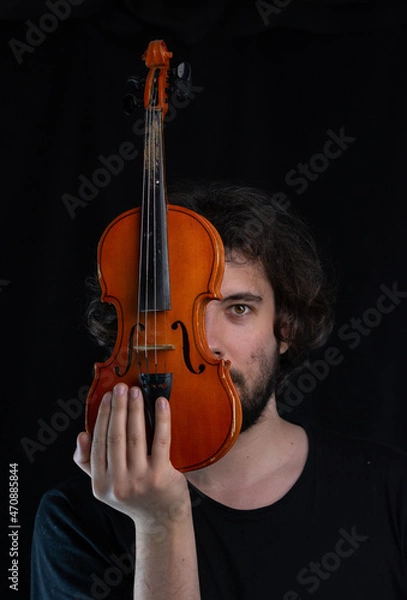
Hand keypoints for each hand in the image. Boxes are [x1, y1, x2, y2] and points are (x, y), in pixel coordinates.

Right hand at [73, 383, 190, 529]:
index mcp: (100, 484)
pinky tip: (161, 403)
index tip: (107, 396)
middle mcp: (117, 483)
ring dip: (135, 410)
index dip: (102, 416)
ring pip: (135, 437)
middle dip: (117, 408)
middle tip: (121, 387)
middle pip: (115, 437)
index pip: (98, 442)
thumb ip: (89, 462)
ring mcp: (140, 481)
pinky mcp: (161, 477)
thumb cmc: (134, 495)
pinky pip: (160, 441)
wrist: (162, 521)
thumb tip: (81, 435)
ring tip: (137, 392)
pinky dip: (161, 420)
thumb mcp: (106, 485)